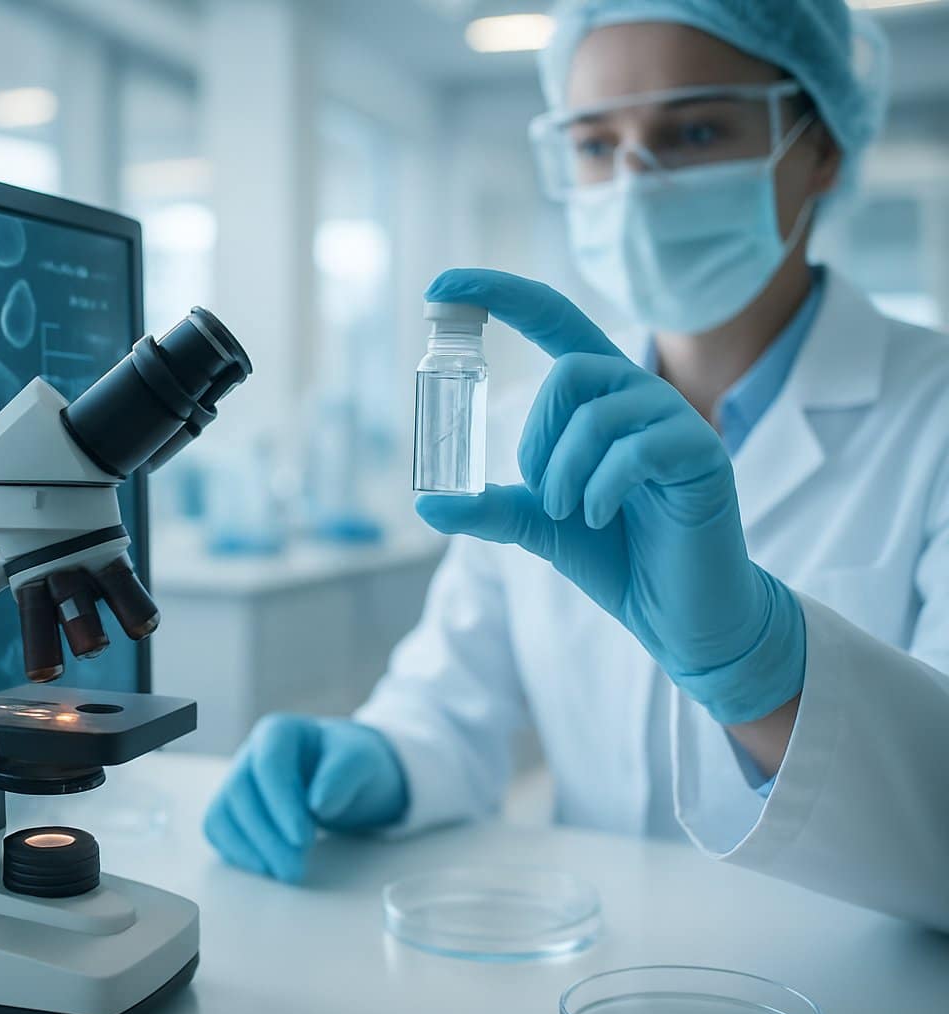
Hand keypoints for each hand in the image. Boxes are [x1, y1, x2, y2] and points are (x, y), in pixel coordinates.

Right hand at [203, 715, 407, 882]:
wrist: (344, 775)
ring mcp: (238, 779)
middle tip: (295, 869)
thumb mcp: (361, 761)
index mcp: (279, 732)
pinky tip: (266, 867)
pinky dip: (237, 851)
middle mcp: (251, 753)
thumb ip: (343, 775)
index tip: (302, 837)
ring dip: (250, 848)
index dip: (281, 803)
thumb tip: (318, 803)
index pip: (269, 764)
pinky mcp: (233, 807)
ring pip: (223, 812)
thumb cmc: (350, 764)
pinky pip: (219, 828)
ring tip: (286, 872)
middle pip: (240, 791)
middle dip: (266, 835)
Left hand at [415, 269, 804, 724]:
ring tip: (569, 512)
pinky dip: (600, 489)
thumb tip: (427, 503)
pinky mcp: (703, 456)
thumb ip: (489, 507)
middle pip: (570, 370)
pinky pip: (635, 451)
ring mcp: (677, 422)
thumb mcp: (539, 523)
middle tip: (539, 489)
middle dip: (537, 434)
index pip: (553, 319)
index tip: (441, 286)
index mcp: (600, 399)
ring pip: (597, 412)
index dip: (500, 294)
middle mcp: (640, 396)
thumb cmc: (616, 554)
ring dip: (563, 470)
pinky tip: (599, 517)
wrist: (680, 611)